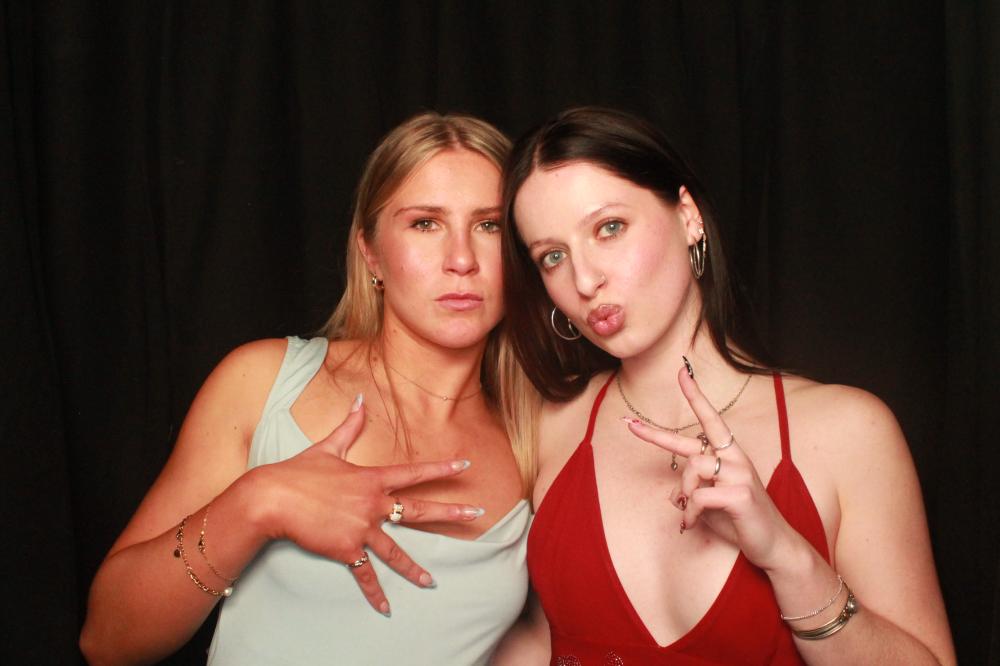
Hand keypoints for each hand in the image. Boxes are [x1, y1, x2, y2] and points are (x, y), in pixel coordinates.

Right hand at [255, 395, 481, 613]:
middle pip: (419, 510)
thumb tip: (360, 399)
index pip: (414, 473)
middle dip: (451, 512)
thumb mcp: (327, 447)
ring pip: (396, 552)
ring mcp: (361, 529)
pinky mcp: (346, 550)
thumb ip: (349, 426)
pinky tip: (386, 608)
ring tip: (432, 582)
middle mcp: (373, 505)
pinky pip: (365, 574)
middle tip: (477, 514)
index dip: (442, 469)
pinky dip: (375, 593)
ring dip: (415, 569)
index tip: (466, 466)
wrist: (272, 499)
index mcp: (372, 479)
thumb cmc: (298, 471)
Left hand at [624, 368, 798, 570]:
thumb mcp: (709, 501)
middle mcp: (735, 457)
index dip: (695, 395)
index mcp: (729, 453)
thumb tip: (673, 493)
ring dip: (684, 495)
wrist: (772, 544)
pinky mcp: (740, 494)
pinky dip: (690, 513)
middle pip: (689, 444)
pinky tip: (693, 523)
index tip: (681, 372)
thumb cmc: (739, 519)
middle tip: (630, 425)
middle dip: (655, 436)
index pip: (710, 419)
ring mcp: (739, 473)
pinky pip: (698, 496)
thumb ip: (691, 490)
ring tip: (690, 513)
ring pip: (691, 470)